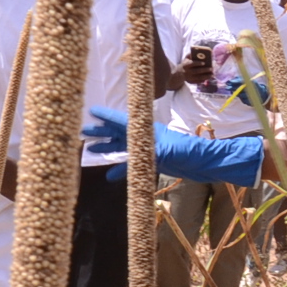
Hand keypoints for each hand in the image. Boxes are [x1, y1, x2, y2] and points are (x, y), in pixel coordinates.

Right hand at [82, 106, 263, 187]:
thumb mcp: (168, 150)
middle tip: (82, 132)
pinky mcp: (151, 161)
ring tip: (89, 150)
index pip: (121, 120)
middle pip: (117, 132)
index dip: (105, 116)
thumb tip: (128, 159)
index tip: (90, 111)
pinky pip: (130, 165)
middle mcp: (143, 136)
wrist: (204, 163)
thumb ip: (147, 153)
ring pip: (121, 147)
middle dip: (100, 132)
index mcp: (146, 128)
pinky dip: (120, 169)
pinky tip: (109, 175)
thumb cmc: (189, 151)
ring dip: (106, 148)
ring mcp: (147, 149)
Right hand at [182, 44, 214, 85]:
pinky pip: (198, 81)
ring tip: (213, 74)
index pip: (192, 64)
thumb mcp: (185, 59)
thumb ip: (190, 55)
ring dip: (206, 76)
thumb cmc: (185, 64)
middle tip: (211, 69)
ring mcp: (189, 78)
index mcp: (186, 65)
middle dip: (204, 70)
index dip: (198, 63)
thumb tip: (197, 51)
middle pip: (196, 71)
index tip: (204, 63)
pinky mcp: (191, 82)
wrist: (178, 74)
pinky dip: (204, 79)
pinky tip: (209, 77)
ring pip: (199, 77)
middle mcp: (187, 72)